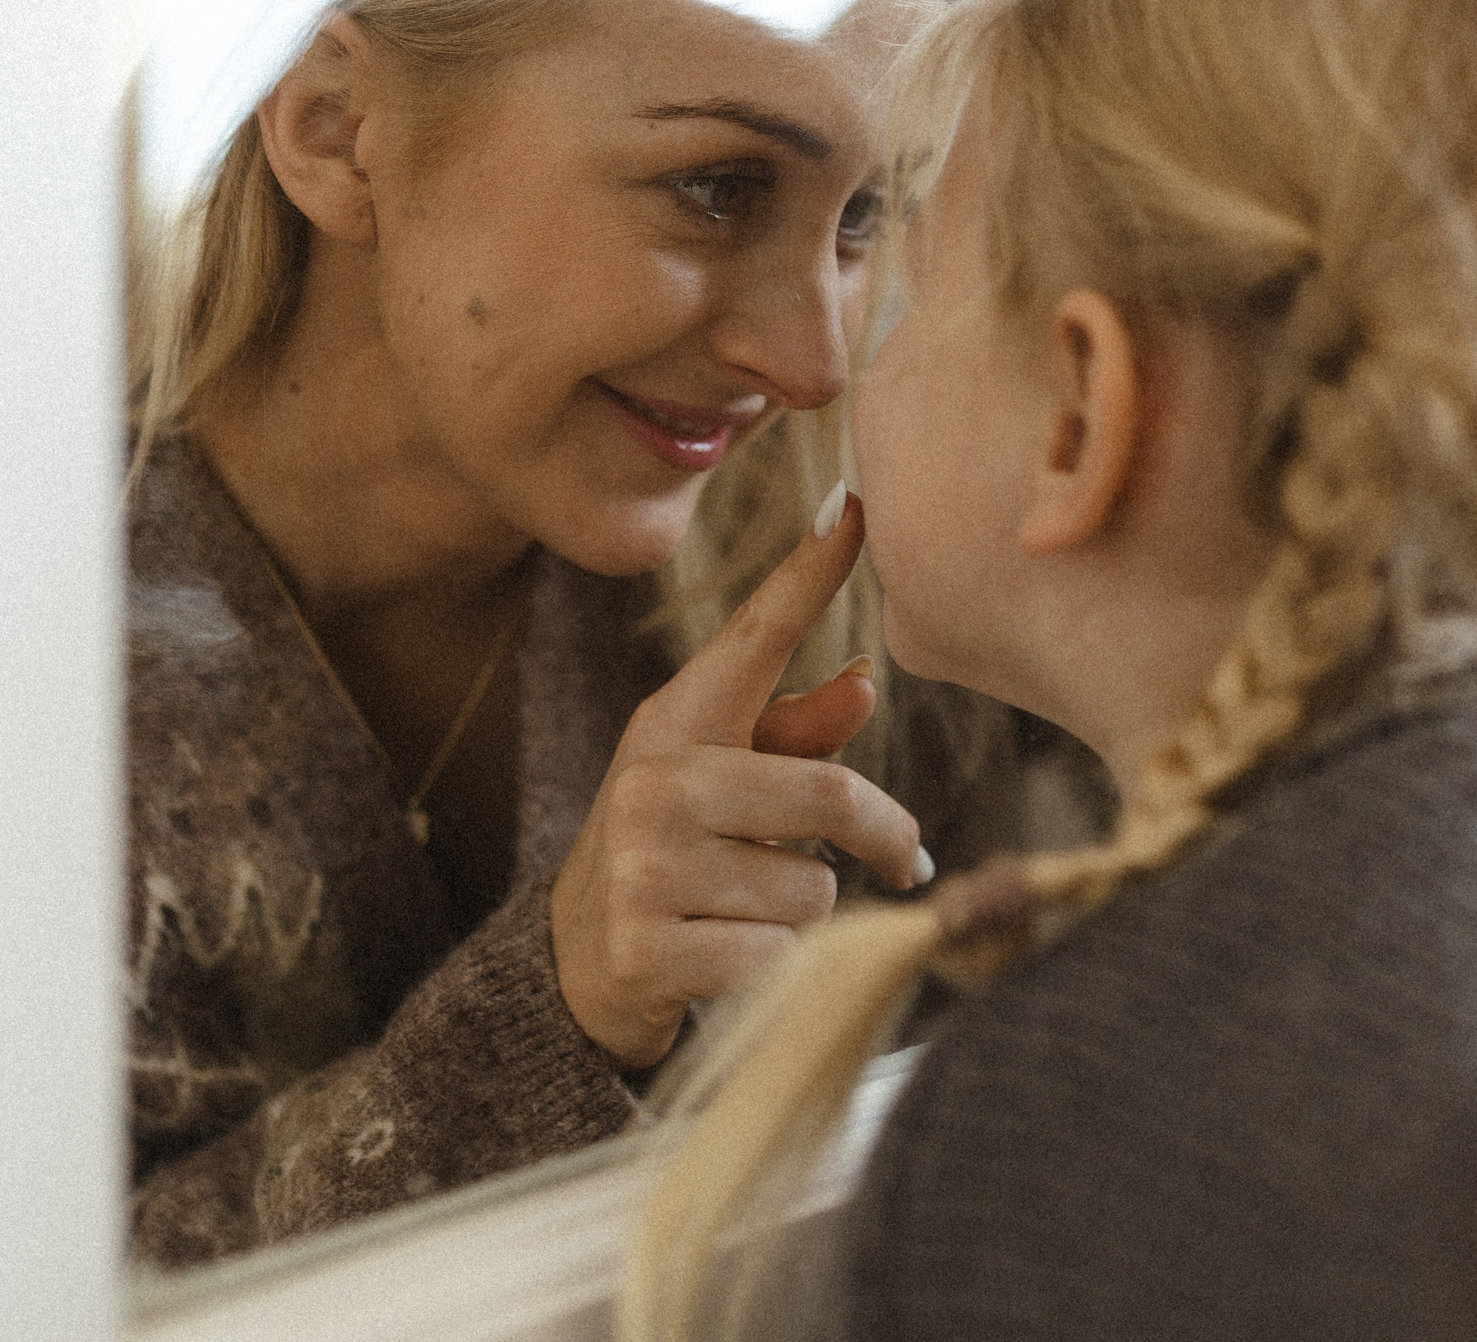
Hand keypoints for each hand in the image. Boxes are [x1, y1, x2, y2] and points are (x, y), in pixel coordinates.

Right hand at [550, 490, 929, 1068]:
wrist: (576, 965)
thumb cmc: (676, 854)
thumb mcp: (723, 785)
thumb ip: (794, 738)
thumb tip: (863, 686)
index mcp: (677, 723)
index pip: (754, 637)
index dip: (808, 574)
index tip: (856, 509)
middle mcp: (653, 781)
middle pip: (828, 796)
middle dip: (882, 836)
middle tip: (900, 859)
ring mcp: (643, 866)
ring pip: (811, 890)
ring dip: (807, 910)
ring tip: (749, 909)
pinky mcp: (648, 950)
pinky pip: (777, 956)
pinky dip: (775, 967)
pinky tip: (723, 960)